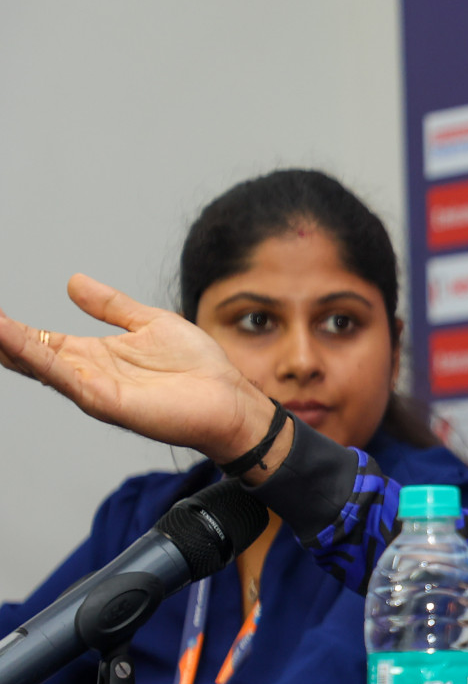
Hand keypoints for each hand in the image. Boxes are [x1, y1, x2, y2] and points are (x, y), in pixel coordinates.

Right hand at [0, 275, 275, 463]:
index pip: (38, 340)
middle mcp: (86, 374)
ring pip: (38, 364)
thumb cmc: (198, 368)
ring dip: (7, 344)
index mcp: (92, 356)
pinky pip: (64, 376)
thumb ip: (110, 306)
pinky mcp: (107, 401)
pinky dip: (36, 357)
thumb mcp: (148, 323)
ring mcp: (93, 389)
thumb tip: (74, 282)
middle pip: (27, 355)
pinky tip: (11, 340)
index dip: (9, 328)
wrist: (230, 399)